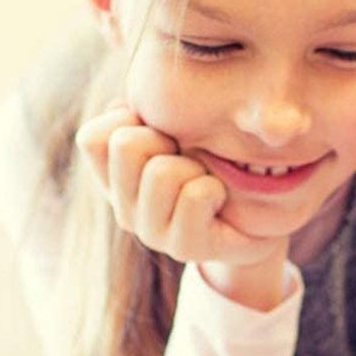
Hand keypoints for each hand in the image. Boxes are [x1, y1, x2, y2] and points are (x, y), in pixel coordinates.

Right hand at [78, 105, 287, 270]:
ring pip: (162, 171)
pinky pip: (195, 196)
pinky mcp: (184, 248)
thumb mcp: (178, 128)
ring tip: (205, 182)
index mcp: (115, 179)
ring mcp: (152, 232)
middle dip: (166, 139)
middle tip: (188, 160)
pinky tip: (218, 202)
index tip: (162, 134)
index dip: (130, 120)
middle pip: (126, 145)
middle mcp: (125, 209)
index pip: (92, 139)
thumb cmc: (216, 162)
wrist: (263, 216)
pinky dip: (215, 190)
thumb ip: (147, 113)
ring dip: (194, 168)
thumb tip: (122, 107)